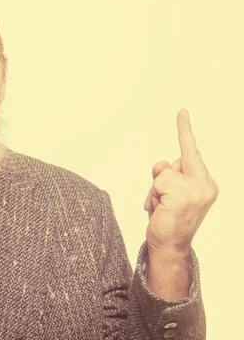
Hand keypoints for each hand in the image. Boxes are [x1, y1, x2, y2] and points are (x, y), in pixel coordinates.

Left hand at [144, 109, 218, 258]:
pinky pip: (158, 182)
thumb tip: (161, 164)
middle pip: (170, 165)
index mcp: (205, 182)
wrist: (170, 246)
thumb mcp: (168, 192)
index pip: (192, 152)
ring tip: (162, 209)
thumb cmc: (169, 219)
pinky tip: (161, 211)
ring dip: (155, 191)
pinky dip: (153, 196)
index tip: (181, 111)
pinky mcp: (182, 195)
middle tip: (164, 205)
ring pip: (162, 173)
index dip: (185, 130)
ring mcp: (196, 190)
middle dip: (160, 181)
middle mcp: (205, 184)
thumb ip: (167, 174)